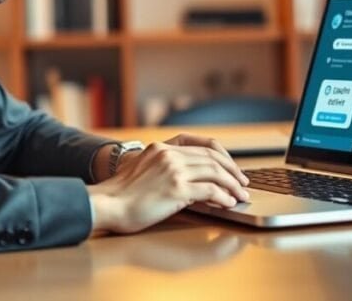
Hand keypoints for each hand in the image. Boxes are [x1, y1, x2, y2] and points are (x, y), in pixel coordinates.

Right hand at [88, 135, 250, 233]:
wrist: (107, 204)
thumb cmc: (120, 195)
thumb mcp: (140, 169)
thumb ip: (162, 166)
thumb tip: (188, 179)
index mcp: (161, 148)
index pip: (202, 146)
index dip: (222, 157)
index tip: (232, 168)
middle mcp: (169, 155)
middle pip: (212, 158)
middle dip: (232, 171)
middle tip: (243, 183)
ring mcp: (173, 171)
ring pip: (215, 173)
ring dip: (232, 185)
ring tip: (241, 195)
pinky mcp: (176, 189)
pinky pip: (209, 191)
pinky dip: (223, 197)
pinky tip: (229, 203)